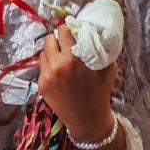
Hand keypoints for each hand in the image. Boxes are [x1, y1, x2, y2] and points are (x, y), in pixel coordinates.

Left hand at [37, 22, 116, 141]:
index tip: (70, 30)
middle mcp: (58, 65)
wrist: (88, 120)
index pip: (63, 30)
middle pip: (49, 39)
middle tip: (64, 44)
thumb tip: (93, 32)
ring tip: (61, 58)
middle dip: (57, 39)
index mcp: (74, 58)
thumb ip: (100, 49)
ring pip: (43, 52)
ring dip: (51, 52)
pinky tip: (58, 72)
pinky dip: (49, 66)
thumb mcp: (107, 68)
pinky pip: (42, 67)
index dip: (67, 28)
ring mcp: (47, 75)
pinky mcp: (41, 85)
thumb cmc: (100, 92)